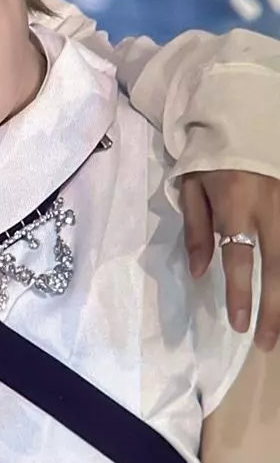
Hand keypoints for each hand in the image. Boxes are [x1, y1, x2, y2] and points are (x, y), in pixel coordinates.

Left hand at [180, 170, 279, 351]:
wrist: (243, 120)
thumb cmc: (211, 157)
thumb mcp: (191, 186)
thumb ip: (196, 228)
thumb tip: (198, 272)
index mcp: (235, 205)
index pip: (238, 258)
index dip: (239, 293)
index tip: (240, 325)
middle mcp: (269, 209)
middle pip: (277, 267)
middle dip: (274, 308)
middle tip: (268, 342)